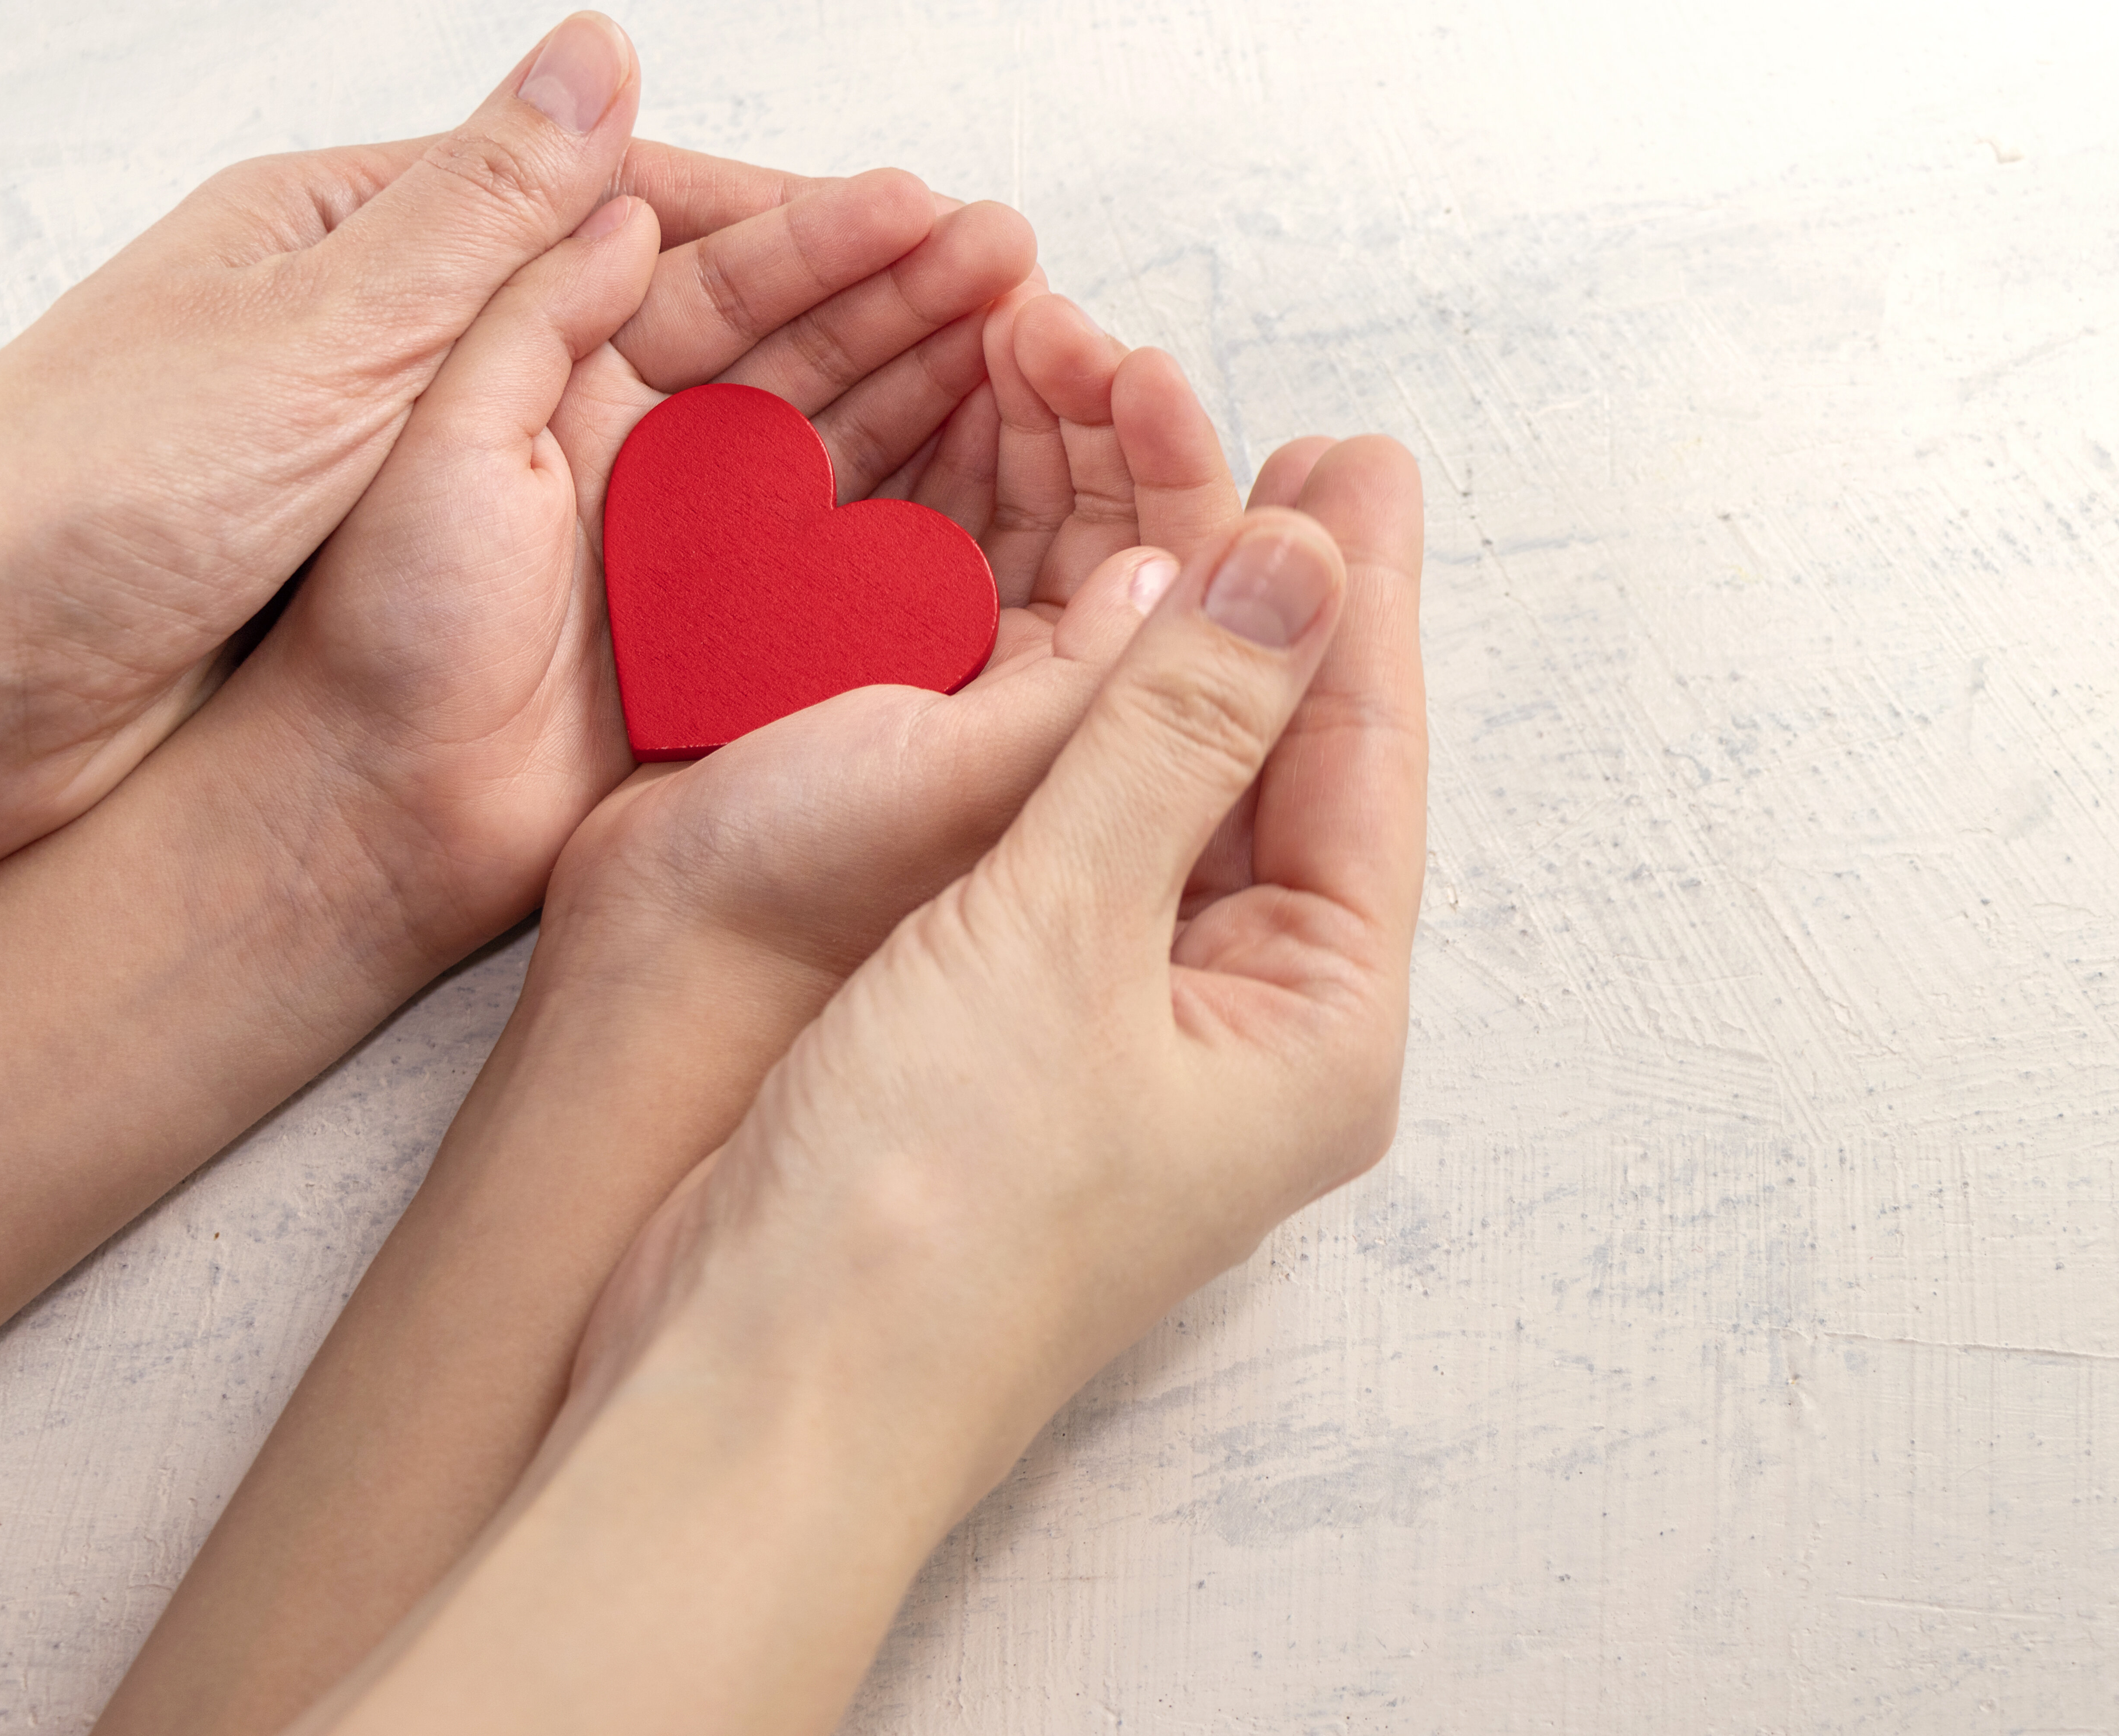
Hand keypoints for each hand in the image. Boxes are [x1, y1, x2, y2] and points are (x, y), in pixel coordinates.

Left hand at [0, 12, 957, 895]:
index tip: (926, 219)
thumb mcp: (315, 328)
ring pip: (723, 443)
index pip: (647, 217)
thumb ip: (486, 216)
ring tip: (1008, 378)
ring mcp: (510, 502)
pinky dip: (797, 543)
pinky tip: (907, 528)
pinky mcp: (511, 619)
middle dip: (871, 299)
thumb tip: (604, 64)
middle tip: (1012, 274)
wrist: (1, 704)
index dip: (802, 218)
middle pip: (713, 323)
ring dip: (866, 407)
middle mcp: (476, 376)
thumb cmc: (105, 493)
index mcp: (402, 265)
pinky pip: (682, 568)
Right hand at [85, 294, 1240, 1735]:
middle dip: (1291, 620)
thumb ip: (1173, 735)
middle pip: (1292, 779)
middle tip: (1310, 459)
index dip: (1356, 598)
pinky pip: (1091, 854)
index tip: (1355, 457)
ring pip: (1187, 806)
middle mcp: (1243, 1034)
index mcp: (1310, 1027)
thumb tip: (1291, 568)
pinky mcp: (1025, 1039)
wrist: (755, 1388)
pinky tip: (1095, 654)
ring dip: (1192, 665)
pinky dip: (1097, 743)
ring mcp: (1132, 1038)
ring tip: (1212, 511)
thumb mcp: (1059, 927)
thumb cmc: (922, 1206)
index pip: (1363, 765)